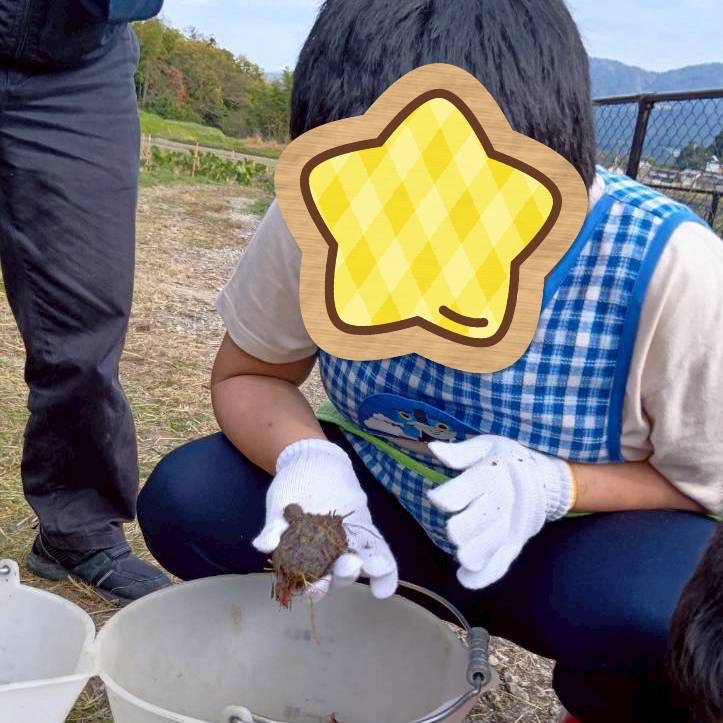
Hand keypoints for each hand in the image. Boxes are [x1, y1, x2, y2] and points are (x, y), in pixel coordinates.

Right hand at [253, 439, 397, 600]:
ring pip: (361, 563)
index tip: (317, 586)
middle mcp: (328, 556)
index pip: (311, 583)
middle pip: (338, 575)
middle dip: (344, 574)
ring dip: (371, 569)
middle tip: (348, 566)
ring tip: (376, 566)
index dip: (314, 589)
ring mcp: (348, 542)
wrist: (308, 461)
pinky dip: (383, 559)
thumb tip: (263, 546)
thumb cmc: (290, 487)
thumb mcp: (279, 505)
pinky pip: (377, 547)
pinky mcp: (364, 527)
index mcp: (305, 556)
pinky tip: (385, 567)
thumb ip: (274, 527)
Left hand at [427, 436, 575, 589]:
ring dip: (472, 553)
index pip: (469, 488)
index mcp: (494, 473)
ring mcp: (512, 525)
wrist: (547, 479)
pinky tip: (464, 578)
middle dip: (462, 528)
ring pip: (490, 545)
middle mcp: (504, 500)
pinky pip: (501, 563)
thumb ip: (460, 453)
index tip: (436, 498)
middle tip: (452, 528)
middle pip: (480, 521)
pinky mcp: (516, 542)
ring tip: (461, 553)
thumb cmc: (508, 459)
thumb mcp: (487, 446)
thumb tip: (434, 449)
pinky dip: (483, 575)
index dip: (447, 497)